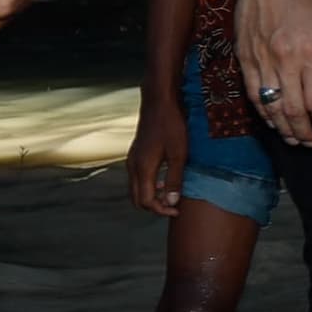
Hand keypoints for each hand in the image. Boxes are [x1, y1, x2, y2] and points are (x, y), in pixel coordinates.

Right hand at [127, 83, 186, 216]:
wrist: (159, 101)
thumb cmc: (171, 125)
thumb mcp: (179, 154)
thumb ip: (175, 179)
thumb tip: (172, 202)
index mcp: (143, 168)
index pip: (146, 201)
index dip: (161, 210)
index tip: (177, 210)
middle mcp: (133, 166)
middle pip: (137, 199)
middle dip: (154, 207)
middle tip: (173, 206)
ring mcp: (132, 159)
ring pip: (136, 189)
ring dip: (151, 196)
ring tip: (170, 193)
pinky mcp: (135, 154)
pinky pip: (137, 178)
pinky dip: (148, 185)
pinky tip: (164, 179)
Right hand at [237, 0, 311, 147]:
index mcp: (310, 53)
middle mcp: (284, 61)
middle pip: (293, 111)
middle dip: (303, 132)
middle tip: (310, 142)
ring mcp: (261, 61)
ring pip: (270, 107)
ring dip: (282, 128)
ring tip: (293, 139)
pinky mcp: (244, 58)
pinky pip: (253, 94)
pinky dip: (263, 112)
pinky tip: (272, 121)